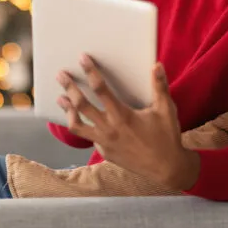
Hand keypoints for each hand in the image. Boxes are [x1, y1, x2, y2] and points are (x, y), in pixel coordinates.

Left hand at [56, 55, 200, 190]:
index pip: (101, 89)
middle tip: (61, 75)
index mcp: (122, 115)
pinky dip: (84, 127)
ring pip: (77, 125)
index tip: (83, 59)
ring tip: (61, 98)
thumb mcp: (165, 109)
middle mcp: (109, 129)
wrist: (167, 168)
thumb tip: (156, 64)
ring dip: (68, 110)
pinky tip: (84, 120)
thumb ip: (159, 86)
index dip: (91, 72)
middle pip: (81, 105)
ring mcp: (104, 143)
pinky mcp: (105, 153)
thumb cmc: (167, 136)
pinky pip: (89, 138)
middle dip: (69, 88)